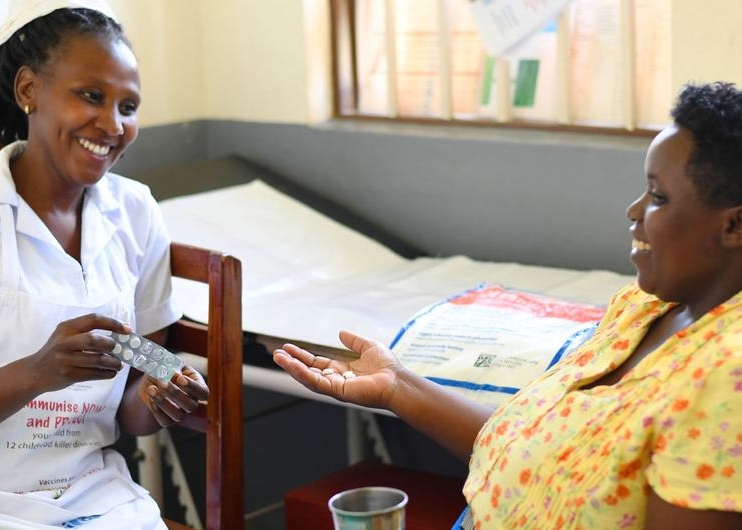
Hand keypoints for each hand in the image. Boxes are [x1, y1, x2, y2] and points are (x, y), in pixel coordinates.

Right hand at [30, 313, 129, 391]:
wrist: (34, 373)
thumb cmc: (57, 352)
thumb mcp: (66, 336)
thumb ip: (87, 332)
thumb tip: (120, 333)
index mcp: (66, 328)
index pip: (93, 319)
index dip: (113, 323)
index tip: (127, 330)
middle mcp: (64, 342)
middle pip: (95, 340)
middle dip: (112, 345)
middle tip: (120, 350)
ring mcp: (65, 360)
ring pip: (97, 359)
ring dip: (113, 362)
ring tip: (118, 364)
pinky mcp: (68, 375)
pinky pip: (94, 374)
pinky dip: (107, 373)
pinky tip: (111, 373)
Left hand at [138, 366, 208, 426]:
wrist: (152, 380)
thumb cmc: (165, 369)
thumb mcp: (170, 364)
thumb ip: (173, 368)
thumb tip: (175, 375)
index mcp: (197, 385)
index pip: (203, 392)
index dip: (193, 387)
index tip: (179, 378)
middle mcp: (192, 401)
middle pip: (191, 406)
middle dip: (175, 394)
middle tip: (162, 382)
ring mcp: (181, 412)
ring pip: (179, 416)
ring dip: (163, 402)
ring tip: (151, 389)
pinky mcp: (168, 420)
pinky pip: (165, 421)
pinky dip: (156, 410)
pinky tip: (150, 397)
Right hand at [273, 330, 401, 409]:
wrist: (397, 380)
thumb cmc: (387, 367)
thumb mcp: (368, 347)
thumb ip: (354, 341)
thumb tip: (341, 333)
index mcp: (342, 371)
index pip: (317, 363)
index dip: (303, 356)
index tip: (289, 348)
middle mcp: (336, 380)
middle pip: (309, 371)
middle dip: (292, 363)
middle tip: (277, 354)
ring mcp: (336, 387)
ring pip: (308, 378)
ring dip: (292, 368)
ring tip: (279, 358)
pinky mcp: (337, 392)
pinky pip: (316, 383)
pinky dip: (303, 374)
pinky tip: (293, 366)